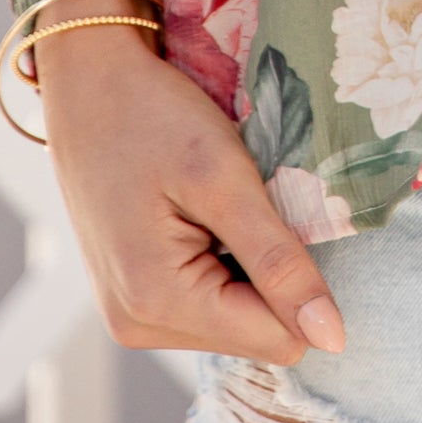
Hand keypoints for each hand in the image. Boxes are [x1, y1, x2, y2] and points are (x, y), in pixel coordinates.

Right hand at [32, 14, 345, 364]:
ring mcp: (130, 315)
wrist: (88, 81)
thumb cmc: (152, 114)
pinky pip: (207, 305)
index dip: (301, 285)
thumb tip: (333, 340)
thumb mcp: (225, 178)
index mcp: (156, 302)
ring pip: (235, 322)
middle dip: (269, 276)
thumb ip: (279, 263)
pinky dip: (222, 265)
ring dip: (245, 267)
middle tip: (241, 205)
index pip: (277, 341)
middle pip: (255, 336)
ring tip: (215, 207)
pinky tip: (200, 217)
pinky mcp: (133, 298)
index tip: (280, 219)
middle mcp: (136, 325)